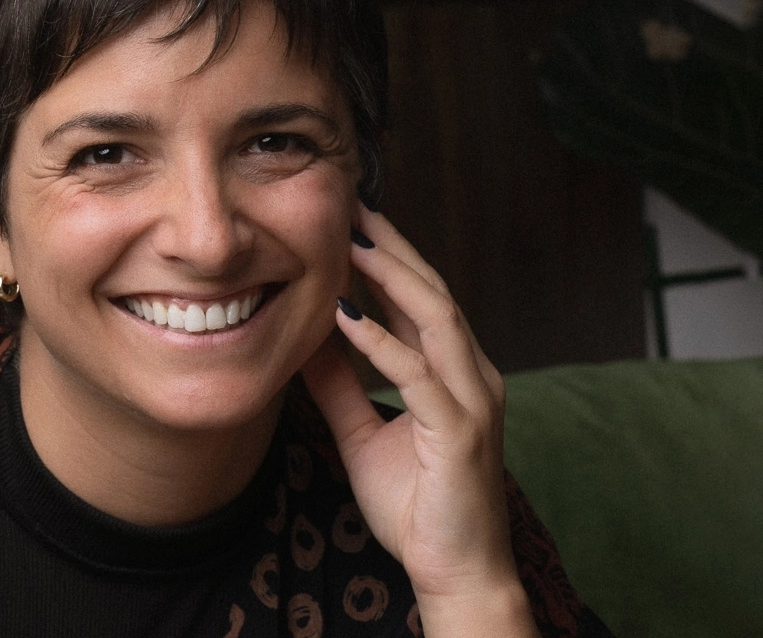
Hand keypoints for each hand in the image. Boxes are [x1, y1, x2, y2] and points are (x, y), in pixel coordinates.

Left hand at [301, 204, 538, 635]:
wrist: (454, 572)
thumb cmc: (415, 505)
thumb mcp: (363, 434)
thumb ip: (340, 386)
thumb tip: (307, 338)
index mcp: (452, 374)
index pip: (421, 300)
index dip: (388, 259)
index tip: (350, 222)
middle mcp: (471, 376)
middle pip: (433, 293)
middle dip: (393, 248)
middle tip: (353, 207)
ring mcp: (472, 401)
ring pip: (436, 318)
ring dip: (391, 277)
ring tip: (351, 244)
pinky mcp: (460, 432)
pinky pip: (419, 374)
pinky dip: (381, 340)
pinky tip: (344, 315)